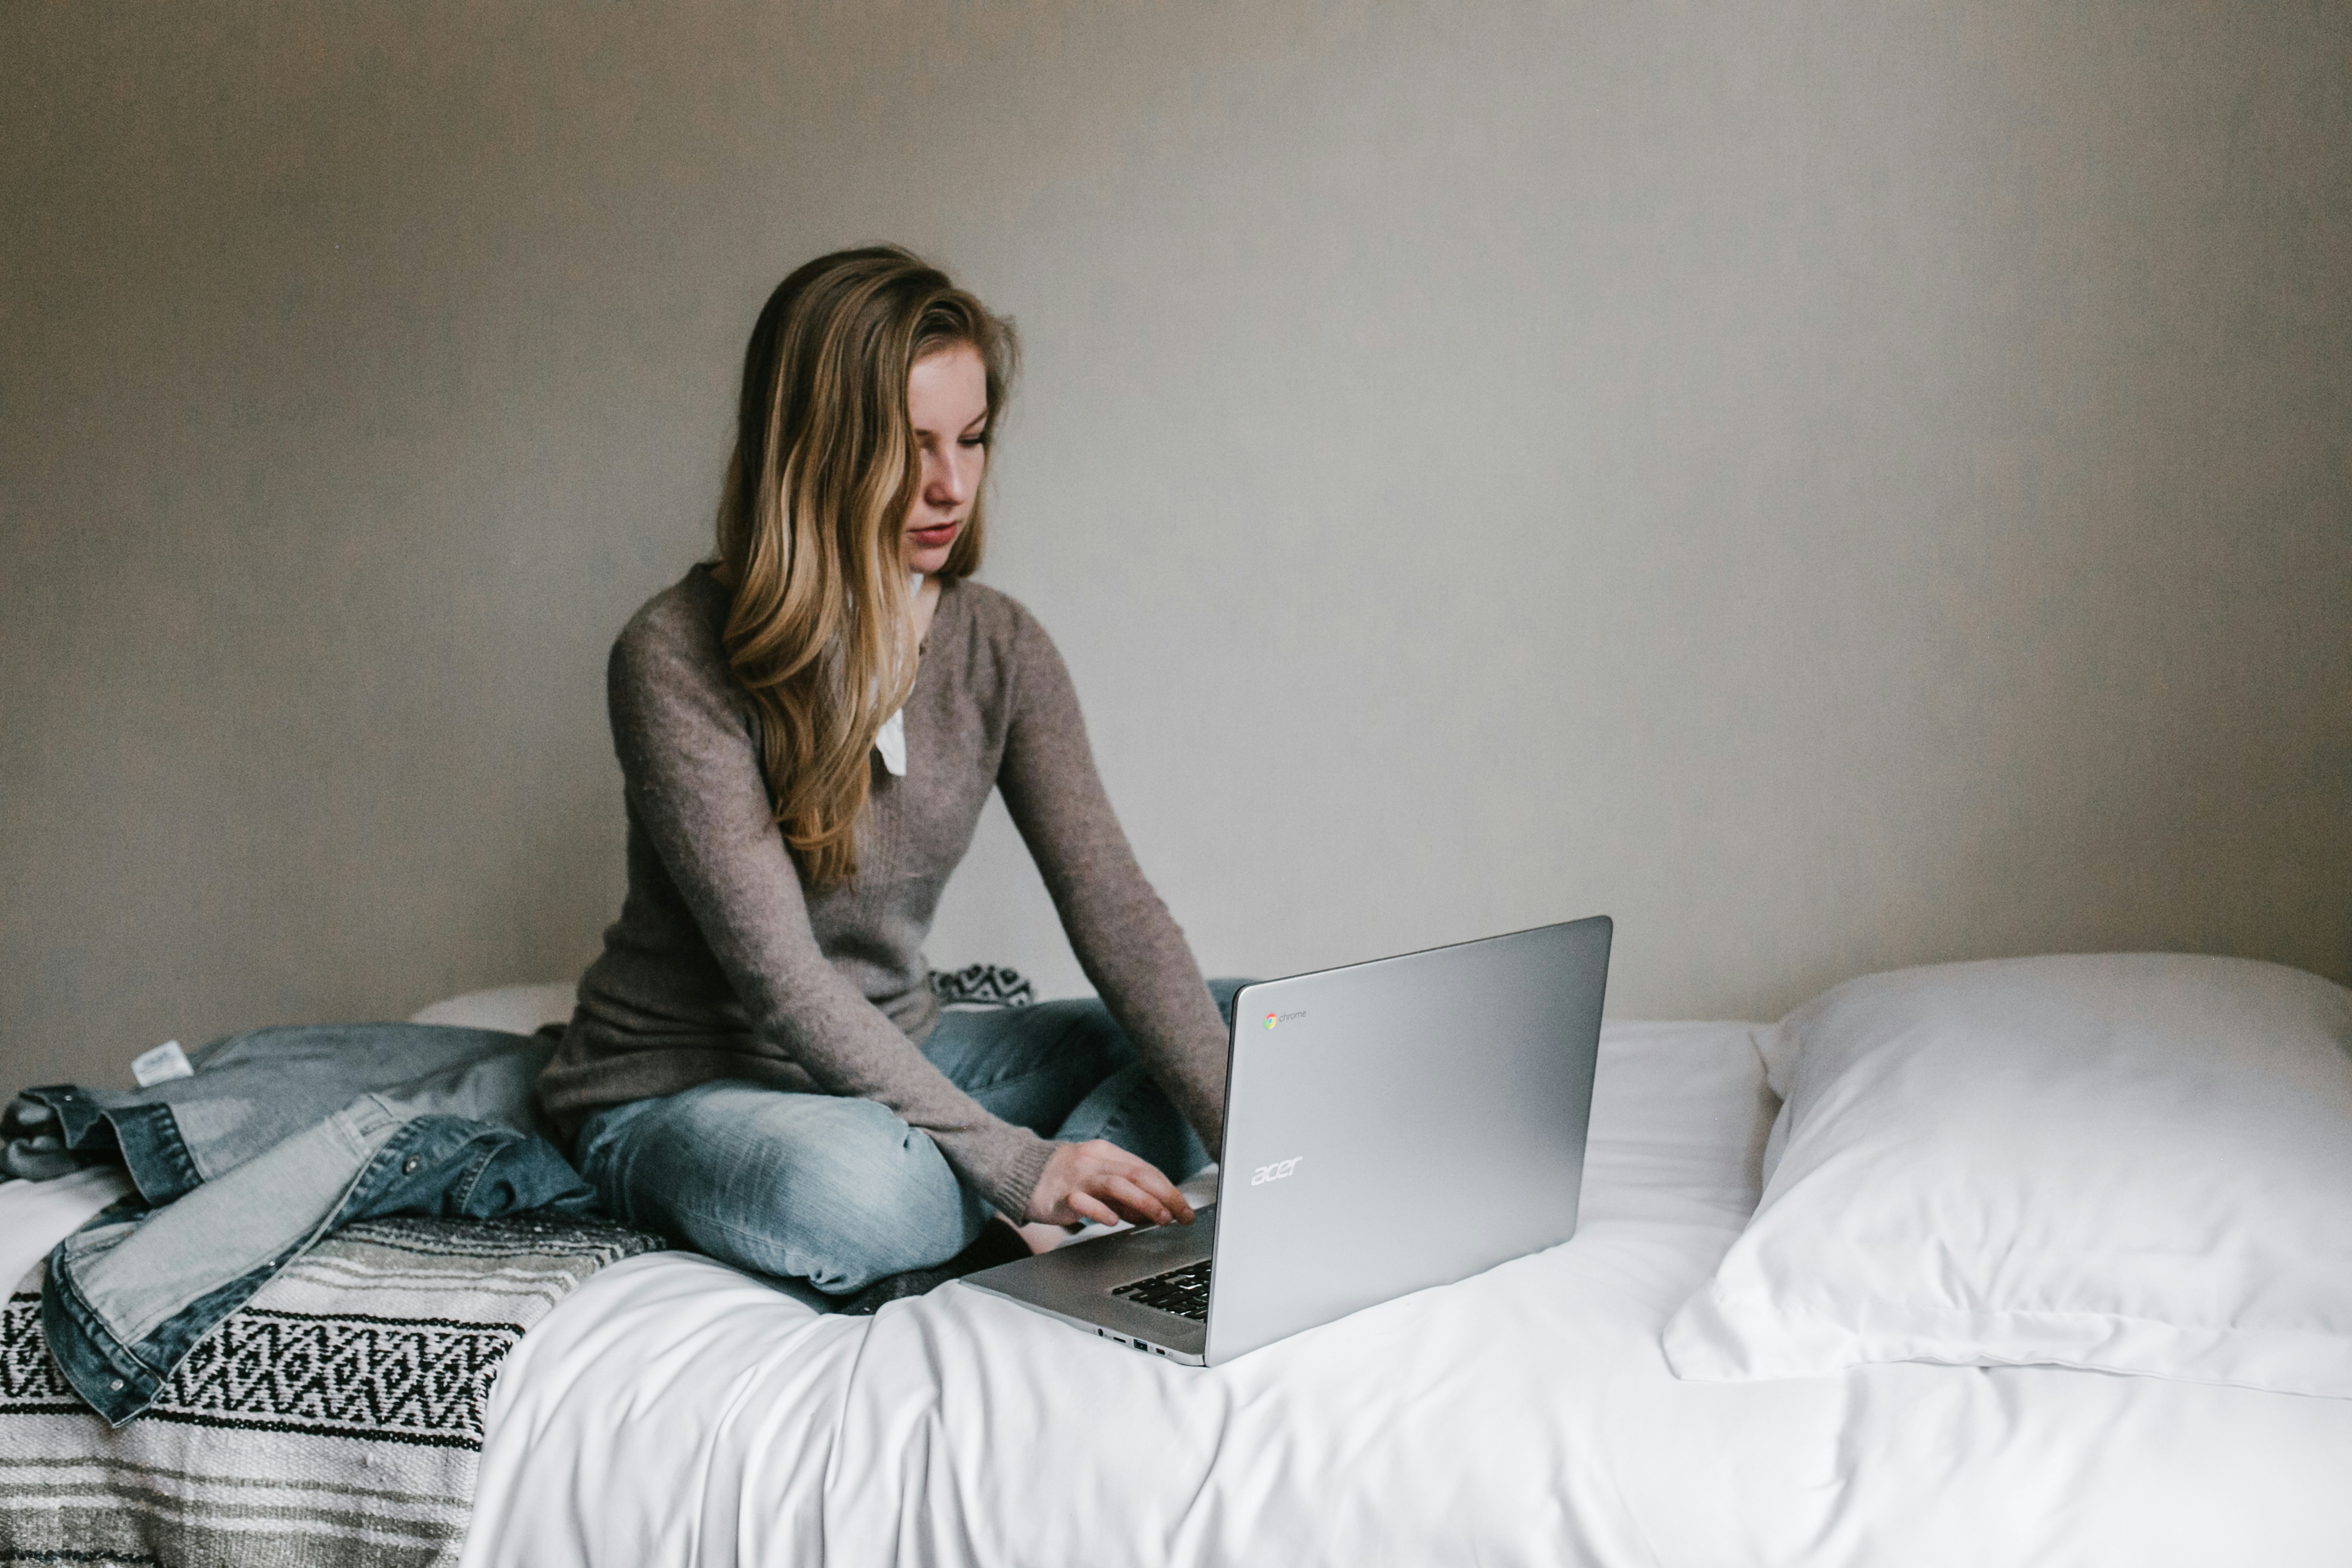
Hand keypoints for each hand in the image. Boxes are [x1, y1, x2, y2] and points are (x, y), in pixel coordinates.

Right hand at [1026, 1139, 1195, 1230]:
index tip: (1185, 1210)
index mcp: (1107, 1154)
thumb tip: (1154, 1212)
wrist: (1021, 1172)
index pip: (1146, 1170)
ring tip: (1159, 1218)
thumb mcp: (1098, 1180)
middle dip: (1165, 1196)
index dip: (1169, 1190)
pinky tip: (1113, 1221)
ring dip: (1143, 1202)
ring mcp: (1077, 1176)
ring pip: (1116, 1184)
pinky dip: (1100, 1210)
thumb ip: (1124, 1194)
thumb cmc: (1065, 1178)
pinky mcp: (1060, 1194)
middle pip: (1137, 1175)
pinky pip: (1082, 1201)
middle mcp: (1094, 1161)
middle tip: (1181, 1216)